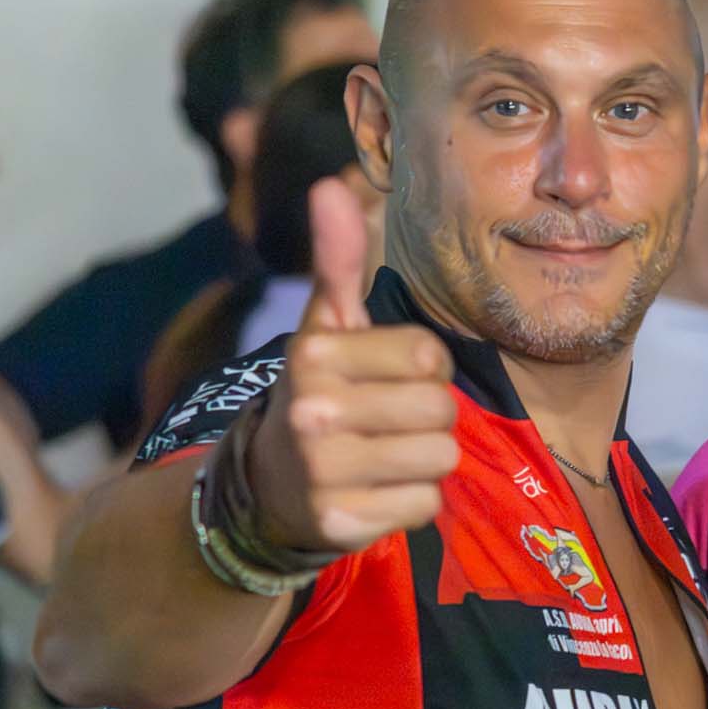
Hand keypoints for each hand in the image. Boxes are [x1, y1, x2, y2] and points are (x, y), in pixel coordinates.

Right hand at [248, 179, 459, 553]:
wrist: (267, 485)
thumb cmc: (320, 394)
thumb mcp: (325, 327)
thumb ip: (337, 260)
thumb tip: (331, 185)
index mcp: (315, 352)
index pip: (430, 355)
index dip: (424, 368)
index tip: (388, 378)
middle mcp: (313, 410)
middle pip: (441, 410)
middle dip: (428, 418)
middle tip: (388, 423)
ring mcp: (323, 472)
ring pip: (439, 459)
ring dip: (424, 461)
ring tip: (382, 456)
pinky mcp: (340, 523)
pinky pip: (425, 505)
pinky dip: (410, 503)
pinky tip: (374, 492)